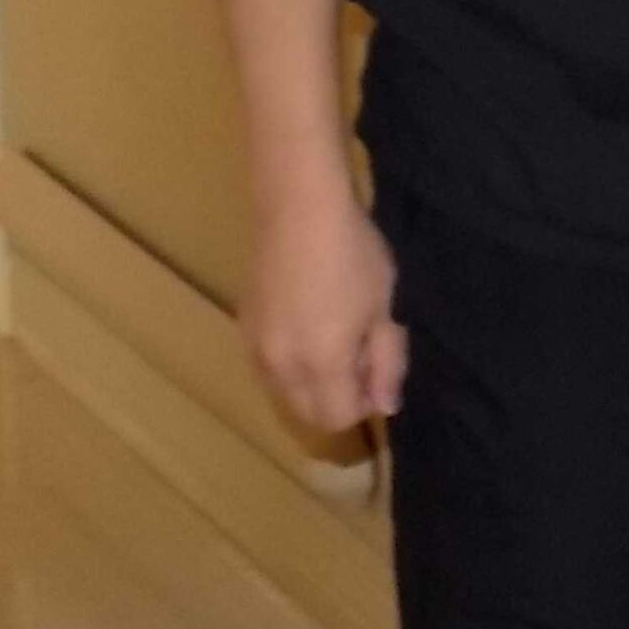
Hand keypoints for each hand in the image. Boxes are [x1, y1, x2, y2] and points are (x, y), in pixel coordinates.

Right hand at [240, 188, 404, 435]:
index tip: (380, 368)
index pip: (338, 418)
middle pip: (308, 414)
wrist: (298, 211)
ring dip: (312, 386)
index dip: (365, 403)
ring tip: (336, 338)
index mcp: (319, 365)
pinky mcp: (242, 328)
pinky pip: (268, 370)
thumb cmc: (353, 255)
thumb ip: (386, 363)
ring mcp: (255, 349)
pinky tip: (309, 326)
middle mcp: (279, 367)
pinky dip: (291, 367)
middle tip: (361, 354)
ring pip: (284, 394)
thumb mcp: (383, 309)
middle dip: (338, 399)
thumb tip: (385, 406)